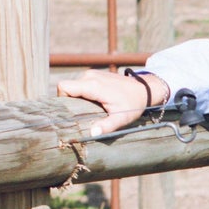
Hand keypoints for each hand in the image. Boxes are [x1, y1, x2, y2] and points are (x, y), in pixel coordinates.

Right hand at [56, 68, 170, 136]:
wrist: (145, 89)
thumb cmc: (134, 104)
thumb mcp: (121, 118)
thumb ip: (107, 126)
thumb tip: (92, 134)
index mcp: (92, 85)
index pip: (64, 87)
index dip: (62, 99)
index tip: (71, 112)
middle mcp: (90, 76)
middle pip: (67, 88)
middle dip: (70, 102)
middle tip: (82, 115)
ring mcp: (92, 74)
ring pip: (74, 87)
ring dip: (78, 98)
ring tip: (91, 110)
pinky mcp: (95, 75)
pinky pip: (81, 84)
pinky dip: (84, 94)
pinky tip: (95, 103)